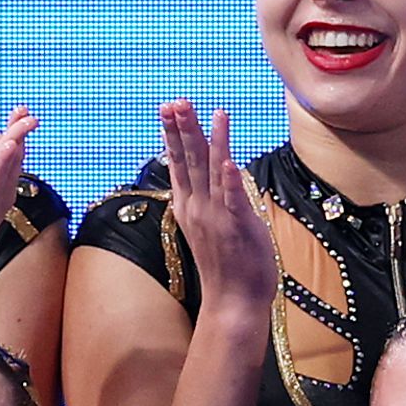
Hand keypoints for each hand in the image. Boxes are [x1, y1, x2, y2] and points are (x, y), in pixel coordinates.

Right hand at [160, 100, 276, 315]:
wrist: (232, 303)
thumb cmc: (226, 267)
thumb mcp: (210, 228)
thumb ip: (209, 201)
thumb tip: (215, 177)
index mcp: (190, 207)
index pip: (178, 164)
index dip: (173, 136)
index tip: (167, 110)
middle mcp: (198, 208)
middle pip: (189, 161)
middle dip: (183, 129)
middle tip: (176, 101)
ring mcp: (216, 217)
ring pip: (211, 172)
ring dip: (209, 141)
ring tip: (207, 113)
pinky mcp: (237, 228)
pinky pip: (234, 200)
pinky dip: (231, 182)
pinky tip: (231, 161)